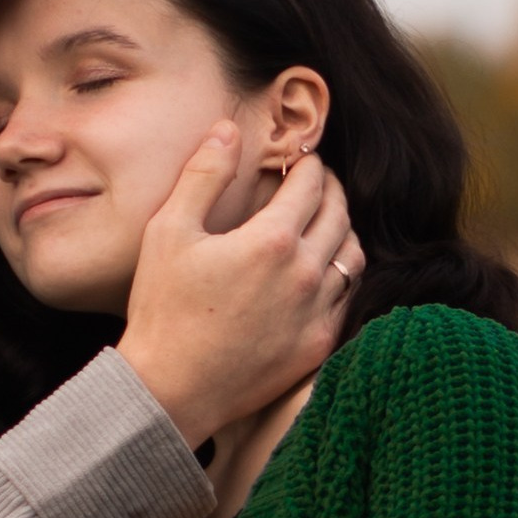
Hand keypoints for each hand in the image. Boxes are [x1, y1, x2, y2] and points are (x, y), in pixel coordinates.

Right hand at [117, 122, 362, 446]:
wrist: (173, 388)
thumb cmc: (163, 309)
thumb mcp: (169, 231)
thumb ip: (203, 175)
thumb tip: (227, 130)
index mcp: (271, 240)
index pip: (311, 184)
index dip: (309, 163)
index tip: (302, 157)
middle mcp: (306, 275)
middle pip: (340, 215)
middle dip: (331, 190)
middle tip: (318, 182)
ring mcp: (317, 313)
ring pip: (354, 256)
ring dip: (343, 231)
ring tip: (325, 222)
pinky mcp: (319, 345)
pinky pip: (349, 299)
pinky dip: (343, 275)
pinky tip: (326, 271)